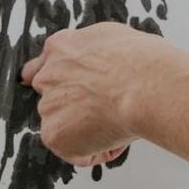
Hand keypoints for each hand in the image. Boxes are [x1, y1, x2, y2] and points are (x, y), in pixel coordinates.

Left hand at [21, 22, 188, 164]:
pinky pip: (77, 152)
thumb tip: (103, 62)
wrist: (147, 86)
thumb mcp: (114, 36)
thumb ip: (94, 52)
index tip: (70, 92)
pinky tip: (117, 134)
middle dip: (74, 107)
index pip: (41, 67)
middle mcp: (48, 75)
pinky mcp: (54, 135)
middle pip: (52, 98)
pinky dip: (98, 151)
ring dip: (87, 129)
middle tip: (106, 109)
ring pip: (65, 126)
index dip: (60, 83)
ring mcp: (49, 106)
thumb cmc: (143, 63)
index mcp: (61, 48)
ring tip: (119, 120)